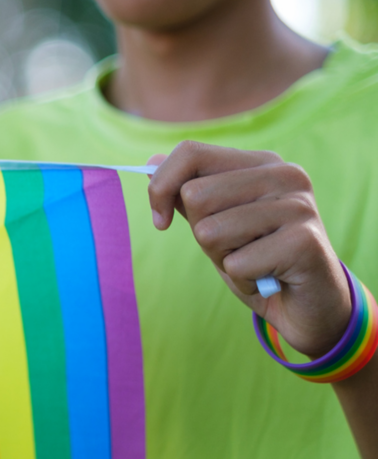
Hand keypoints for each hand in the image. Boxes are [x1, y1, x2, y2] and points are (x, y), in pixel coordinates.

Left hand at [148, 141, 350, 357]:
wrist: (308, 305)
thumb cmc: (257, 259)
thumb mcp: (216, 222)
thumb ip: (187, 193)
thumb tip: (150, 164)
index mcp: (262, 162)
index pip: (191, 153)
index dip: (161, 188)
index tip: (159, 221)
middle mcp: (285, 175)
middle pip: (195, 195)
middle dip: (201, 233)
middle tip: (235, 247)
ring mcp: (298, 207)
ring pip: (210, 231)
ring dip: (222, 258)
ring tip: (254, 261)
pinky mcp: (304, 243)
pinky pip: (235, 263)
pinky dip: (242, 279)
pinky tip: (267, 278)